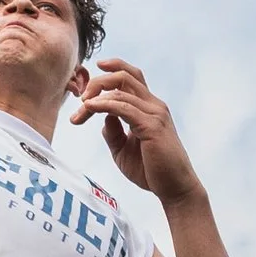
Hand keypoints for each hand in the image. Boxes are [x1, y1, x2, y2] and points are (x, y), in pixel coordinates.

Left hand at [69, 57, 200, 203]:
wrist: (174, 188)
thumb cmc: (151, 170)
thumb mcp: (123, 149)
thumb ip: (113, 132)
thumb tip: (102, 116)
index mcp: (149, 108)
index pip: (131, 77)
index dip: (112, 68)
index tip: (92, 72)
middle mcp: (154, 106)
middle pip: (125, 76)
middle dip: (99, 81)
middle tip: (81, 96)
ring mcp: (155, 114)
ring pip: (121, 90)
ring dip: (96, 97)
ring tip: (81, 108)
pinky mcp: (151, 126)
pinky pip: (123, 107)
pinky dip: (104, 105)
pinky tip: (90, 108)